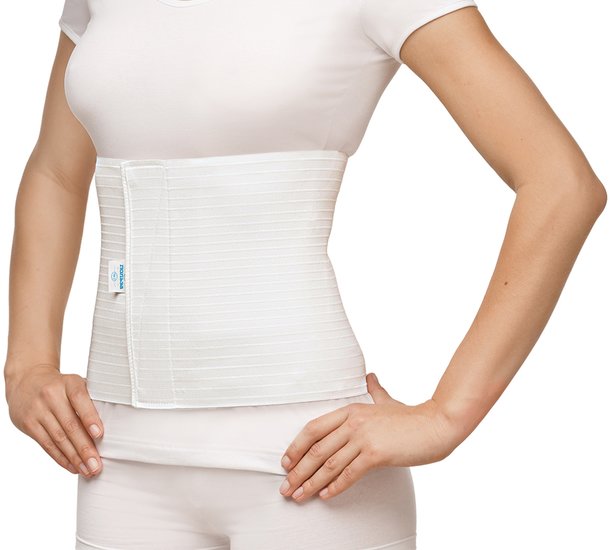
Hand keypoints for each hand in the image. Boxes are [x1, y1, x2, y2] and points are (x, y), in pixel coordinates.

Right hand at [5, 364, 104, 476]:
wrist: (27, 380)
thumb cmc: (61, 385)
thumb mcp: (75, 383)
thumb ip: (91, 399)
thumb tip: (112, 423)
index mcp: (69, 382)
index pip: (80, 399)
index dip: (89, 417)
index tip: (99, 434)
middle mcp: (52, 395)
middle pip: (70, 425)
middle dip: (85, 448)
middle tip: (96, 465)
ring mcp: (38, 410)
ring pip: (58, 438)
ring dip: (74, 458)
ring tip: (88, 470)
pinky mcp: (28, 423)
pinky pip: (46, 444)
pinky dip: (61, 458)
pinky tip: (73, 467)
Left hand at [278, 372, 458, 501]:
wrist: (436, 425)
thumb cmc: (411, 416)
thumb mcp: (386, 400)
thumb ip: (374, 390)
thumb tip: (370, 376)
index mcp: (351, 410)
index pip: (314, 428)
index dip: (296, 446)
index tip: (286, 462)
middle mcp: (353, 422)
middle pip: (316, 449)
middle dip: (298, 471)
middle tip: (286, 487)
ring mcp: (363, 438)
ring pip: (328, 464)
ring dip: (310, 483)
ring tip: (298, 496)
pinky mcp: (376, 454)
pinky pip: (349, 473)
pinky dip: (334, 486)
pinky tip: (324, 496)